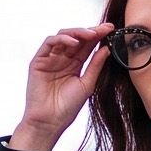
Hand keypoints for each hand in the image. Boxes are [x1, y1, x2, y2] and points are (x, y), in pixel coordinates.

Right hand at [11, 22, 113, 150]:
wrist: (49, 122)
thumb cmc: (67, 108)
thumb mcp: (87, 84)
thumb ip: (96, 66)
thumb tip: (106, 48)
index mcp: (75, 65)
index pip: (87, 45)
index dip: (98, 36)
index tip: (111, 30)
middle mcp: (63, 59)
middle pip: (76, 38)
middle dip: (90, 31)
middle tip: (104, 29)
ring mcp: (50, 59)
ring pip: (63, 36)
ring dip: (77, 32)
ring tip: (90, 34)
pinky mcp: (38, 61)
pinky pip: (49, 43)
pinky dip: (61, 40)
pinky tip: (74, 43)